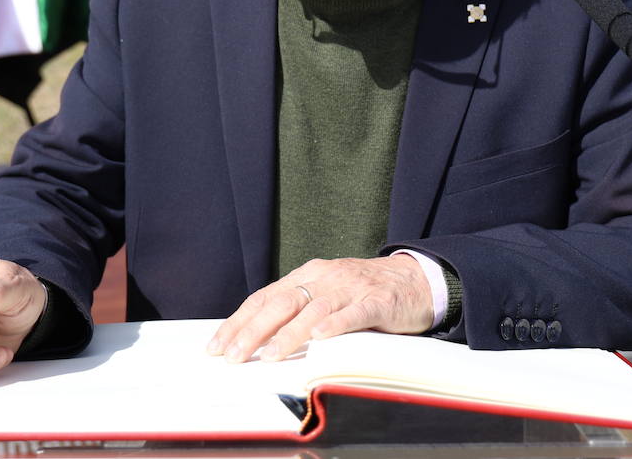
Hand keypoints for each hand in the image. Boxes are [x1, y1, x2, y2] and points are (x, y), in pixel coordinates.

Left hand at [206, 254, 432, 362]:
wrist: (415, 278)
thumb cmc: (364, 291)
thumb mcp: (325, 292)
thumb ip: (297, 308)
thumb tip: (256, 338)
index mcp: (307, 275)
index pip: (264, 298)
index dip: (238, 322)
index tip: (217, 346)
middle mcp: (325, 277)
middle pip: (281, 303)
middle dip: (253, 331)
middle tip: (233, 356)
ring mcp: (351, 287)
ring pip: (313, 309)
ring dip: (288, 334)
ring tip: (269, 355)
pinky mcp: (377, 300)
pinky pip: (354, 313)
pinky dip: (335, 325)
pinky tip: (320, 339)